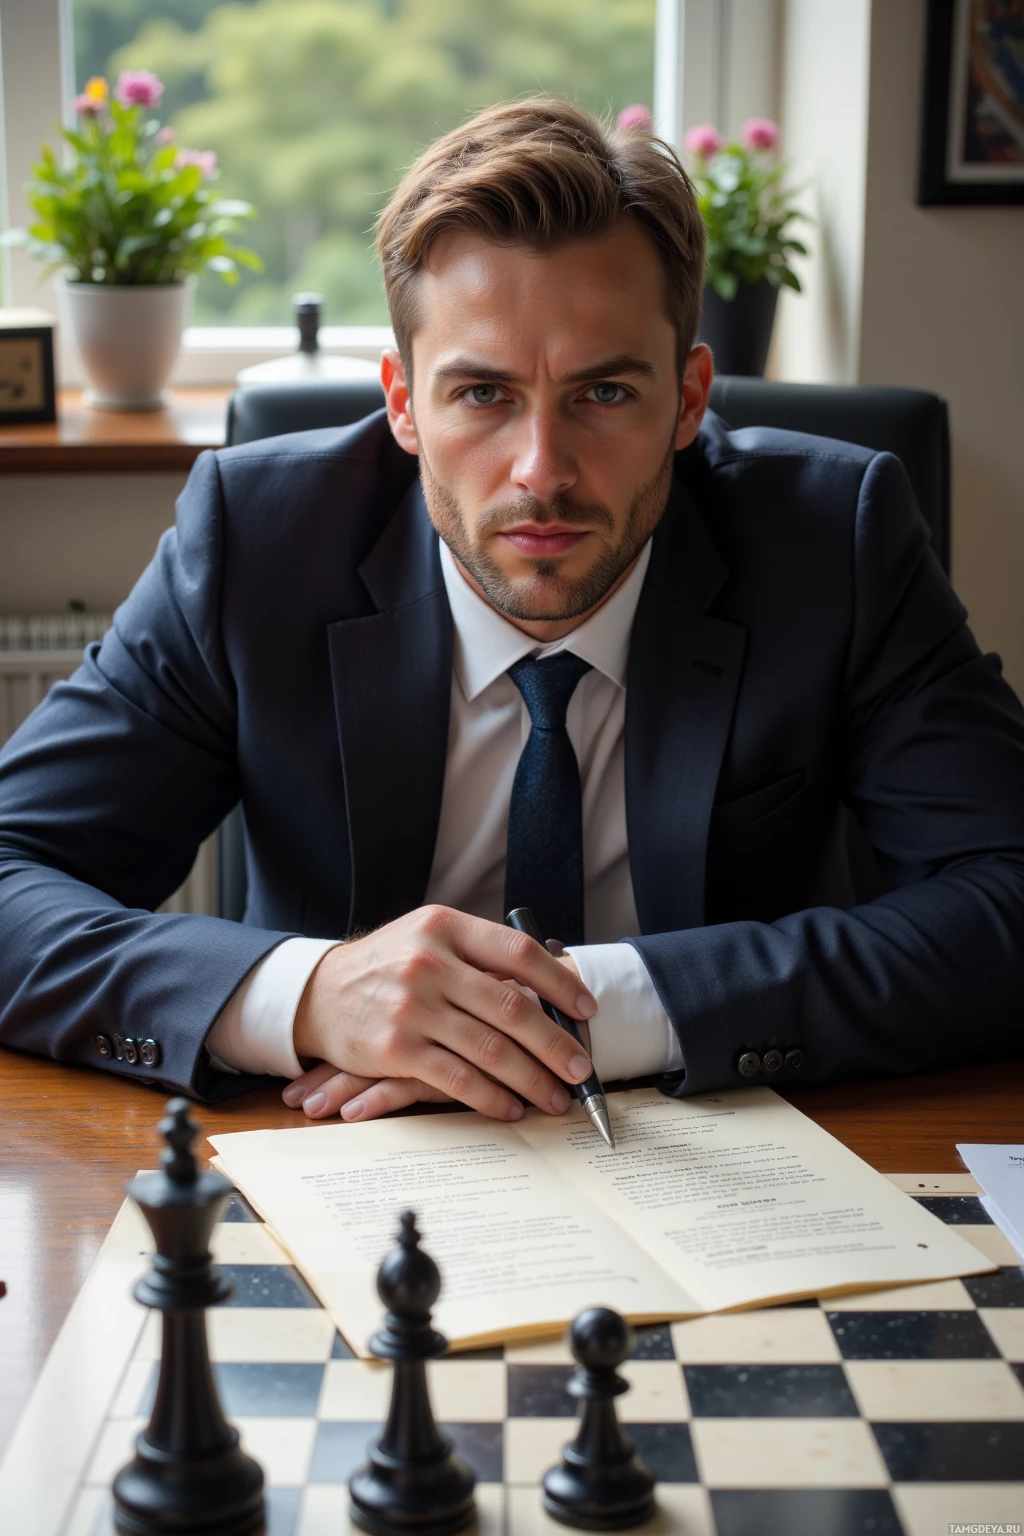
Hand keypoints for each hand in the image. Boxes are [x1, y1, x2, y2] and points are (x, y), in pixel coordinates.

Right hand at [285, 906, 595, 1123]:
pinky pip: (458, 1080)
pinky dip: (493, 1098)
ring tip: (555, 1096)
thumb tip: (550, 984)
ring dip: (532, 1078)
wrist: (316, 992)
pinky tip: (512, 1107)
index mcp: (445, 928)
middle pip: (512, 1007)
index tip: (586, 1009)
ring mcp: (411, 1007)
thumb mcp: (429, 938)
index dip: (559, 982)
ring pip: (490, 1049)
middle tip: (581, 1066)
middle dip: (555, 1043)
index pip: (519, 952)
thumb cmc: (387, 965)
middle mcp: (429, 963)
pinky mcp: (395, 1049)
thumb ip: (480, 955)